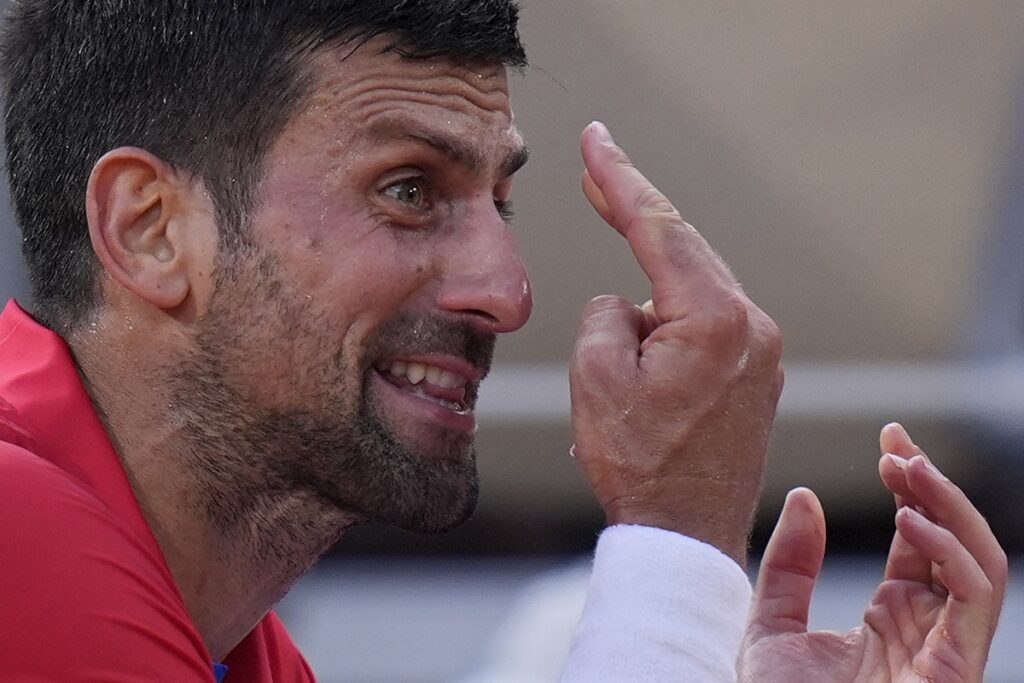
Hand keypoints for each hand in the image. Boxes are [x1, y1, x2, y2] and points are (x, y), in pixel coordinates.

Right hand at [569, 122, 783, 564]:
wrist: (685, 535)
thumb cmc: (639, 463)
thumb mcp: (597, 376)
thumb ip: (607, 312)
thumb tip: (631, 303)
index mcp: (715, 319)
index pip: (660, 228)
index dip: (619, 178)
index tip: (595, 140)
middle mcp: (752, 326)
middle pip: (682, 252)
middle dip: (634, 217)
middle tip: (593, 175)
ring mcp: (762, 351)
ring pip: (691, 294)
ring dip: (648, 299)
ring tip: (618, 367)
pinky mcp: (758, 374)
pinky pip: (706, 326)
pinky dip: (670, 326)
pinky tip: (644, 366)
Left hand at [739, 423, 1007, 682]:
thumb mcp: (770, 625)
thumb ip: (789, 564)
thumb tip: (803, 496)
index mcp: (892, 617)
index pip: (918, 539)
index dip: (911, 485)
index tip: (888, 437)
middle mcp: (926, 629)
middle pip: (953, 543)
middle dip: (933, 486)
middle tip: (897, 447)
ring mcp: (944, 650)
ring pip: (980, 563)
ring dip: (949, 508)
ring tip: (906, 469)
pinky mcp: (954, 671)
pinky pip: (975, 601)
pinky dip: (953, 553)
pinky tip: (910, 520)